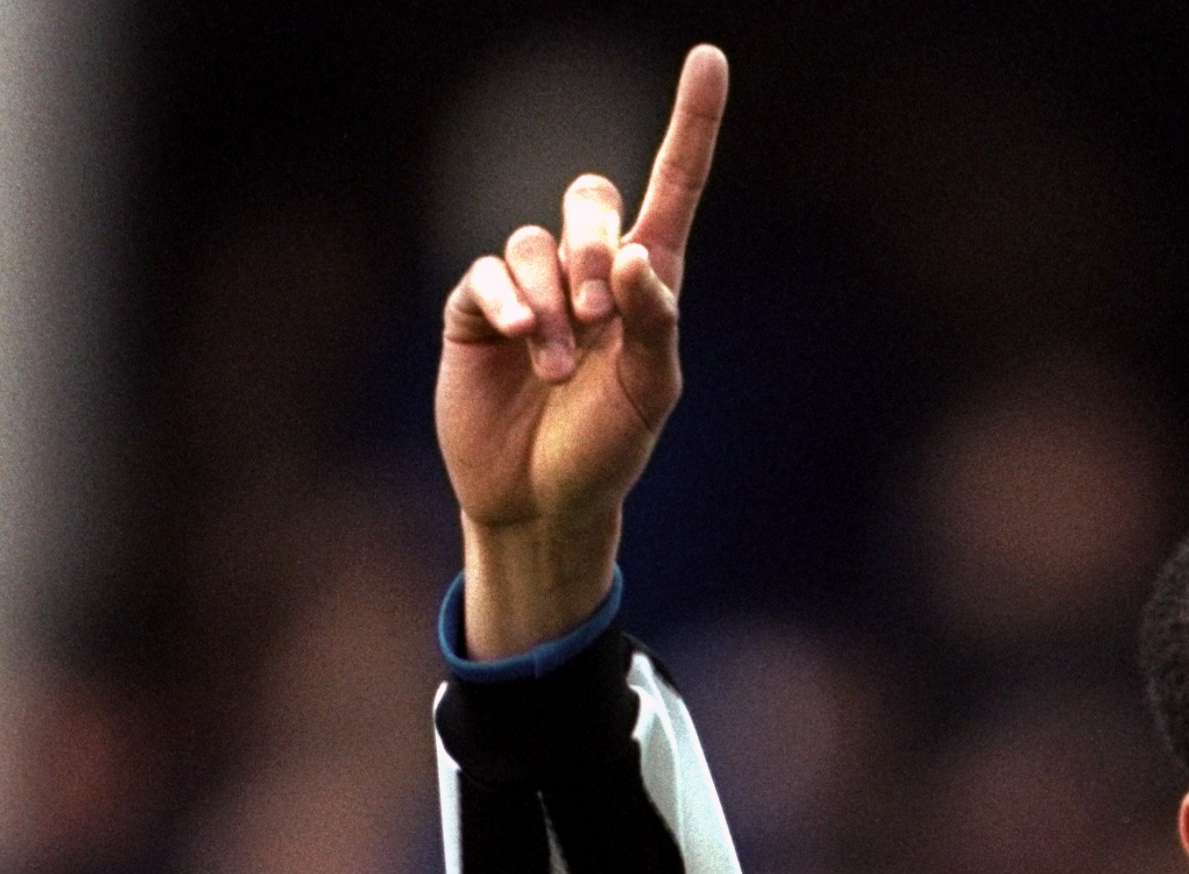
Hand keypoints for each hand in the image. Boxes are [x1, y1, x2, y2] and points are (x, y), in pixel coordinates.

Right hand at [437, 44, 726, 655]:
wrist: (541, 501)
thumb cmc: (608, 451)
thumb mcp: (651, 396)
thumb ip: (655, 326)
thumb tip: (638, 258)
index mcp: (648, 285)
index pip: (673, 188)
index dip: (690, 124)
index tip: (710, 57)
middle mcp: (588, 272)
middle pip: (590, 195)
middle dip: (596, 242)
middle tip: (606, 309)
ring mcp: (530, 287)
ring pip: (536, 241)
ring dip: (554, 300)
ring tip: (559, 364)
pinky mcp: (477, 309)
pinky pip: (488, 273)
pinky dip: (510, 304)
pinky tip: (524, 344)